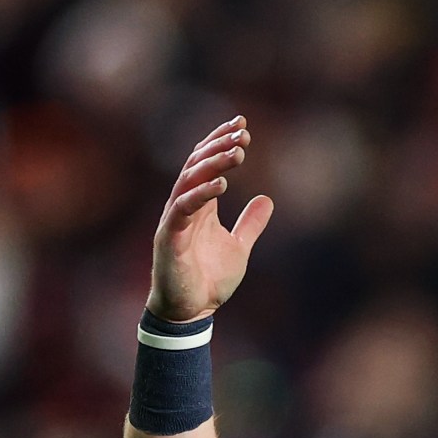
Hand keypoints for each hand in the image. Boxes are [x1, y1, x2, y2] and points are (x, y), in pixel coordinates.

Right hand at [147, 117, 274, 322]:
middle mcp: (184, 206)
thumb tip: (267, 199)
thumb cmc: (209, 280)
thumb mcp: (239, 248)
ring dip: (214, 164)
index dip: (221, 141)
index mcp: (199, 205)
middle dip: (220, 145)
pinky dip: (201, 194)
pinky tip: (222, 184)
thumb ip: (251, 224)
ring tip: (238, 153)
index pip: (206, 163)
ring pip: (190, 180)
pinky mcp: (169, 237)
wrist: (191, 313)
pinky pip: (183, 209)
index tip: (242, 124)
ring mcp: (174, 219)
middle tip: (244, 133)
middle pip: (198, 164)